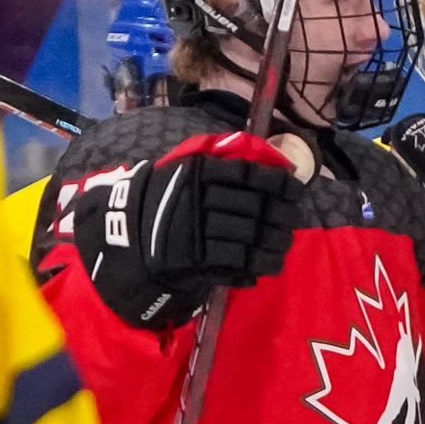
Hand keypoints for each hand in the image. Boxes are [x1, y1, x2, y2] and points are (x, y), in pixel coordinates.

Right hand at [56, 131, 298, 328]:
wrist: (129, 237)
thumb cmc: (163, 202)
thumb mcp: (182, 171)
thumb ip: (217, 164)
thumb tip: (263, 159)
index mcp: (198, 172)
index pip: (247, 173)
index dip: (277, 182)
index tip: (296, 188)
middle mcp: (199, 197)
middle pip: (255, 206)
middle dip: (282, 215)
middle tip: (294, 220)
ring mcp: (197, 228)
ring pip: (250, 234)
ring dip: (275, 241)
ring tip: (285, 243)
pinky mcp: (196, 257)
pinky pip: (237, 259)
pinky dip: (259, 263)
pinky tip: (271, 264)